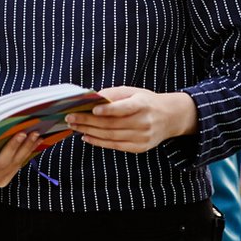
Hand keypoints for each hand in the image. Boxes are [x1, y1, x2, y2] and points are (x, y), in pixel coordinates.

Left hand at [65, 86, 196, 152]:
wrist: (170, 117)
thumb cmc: (146, 101)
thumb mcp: (133, 92)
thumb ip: (112, 94)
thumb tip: (89, 99)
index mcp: (143, 105)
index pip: (124, 108)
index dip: (108, 109)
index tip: (92, 109)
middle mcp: (145, 122)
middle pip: (113, 124)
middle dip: (88, 121)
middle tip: (70, 118)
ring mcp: (143, 137)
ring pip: (111, 136)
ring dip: (90, 132)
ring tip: (74, 127)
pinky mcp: (140, 148)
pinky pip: (116, 146)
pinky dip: (99, 142)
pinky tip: (86, 136)